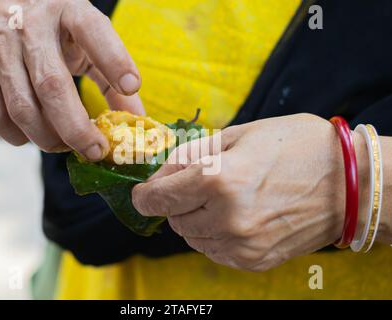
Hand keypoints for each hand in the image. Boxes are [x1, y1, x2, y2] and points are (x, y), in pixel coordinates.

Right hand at [0, 0, 143, 159]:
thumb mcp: (87, 37)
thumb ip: (111, 73)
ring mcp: (0, 50)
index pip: (92, 30)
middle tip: (96, 150)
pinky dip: (19, 137)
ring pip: (22, 108)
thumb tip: (137, 118)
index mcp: (67, 12)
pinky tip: (36, 136)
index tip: (132, 86)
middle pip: (52, 86)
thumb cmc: (54, 28)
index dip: (114, 60)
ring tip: (68, 146)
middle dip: (76, 128)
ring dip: (49, 138)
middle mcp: (31, 29)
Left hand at [132, 114, 366, 270]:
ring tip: (221, 198)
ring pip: (191, 237)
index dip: (145, 194)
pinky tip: (233, 216)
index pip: (158, 198)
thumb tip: (158, 175)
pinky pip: (213, 251)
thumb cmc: (297, 148)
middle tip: (196, 184)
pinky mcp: (254, 260)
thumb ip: (190, 155)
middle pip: (173, 218)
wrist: (349, 183)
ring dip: (194, 218)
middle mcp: (227, 218)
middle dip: (175, 201)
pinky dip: (213, 234)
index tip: (145, 191)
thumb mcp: (239, 135)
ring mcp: (242, 244)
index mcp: (219, 180)